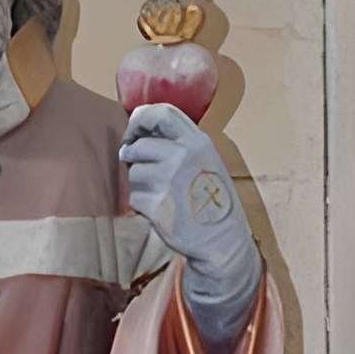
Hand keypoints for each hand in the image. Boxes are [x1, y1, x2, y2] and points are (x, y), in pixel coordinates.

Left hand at [119, 103, 261, 340]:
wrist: (221, 240)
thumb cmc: (209, 198)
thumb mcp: (205, 160)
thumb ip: (178, 143)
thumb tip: (136, 134)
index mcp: (197, 142)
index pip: (159, 113)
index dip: (139, 121)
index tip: (132, 134)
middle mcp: (183, 156)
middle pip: (139, 146)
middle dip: (134, 158)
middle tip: (144, 173)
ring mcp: (169, 180)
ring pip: (133, 173)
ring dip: (139, 184)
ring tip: (160, 195)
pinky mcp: (157, 205)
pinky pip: (133, 197)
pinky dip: (140, 205)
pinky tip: (159, 210)